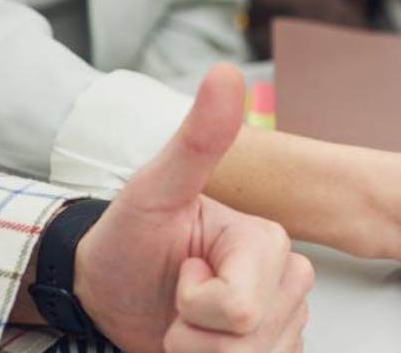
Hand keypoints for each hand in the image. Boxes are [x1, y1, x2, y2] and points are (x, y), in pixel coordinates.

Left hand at [76, 65, 313, 352]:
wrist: (112, 289)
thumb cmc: (130, 241)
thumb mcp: (154, 191)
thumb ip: (197, 139)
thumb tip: (226, 74)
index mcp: (268, 240)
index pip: (242, 308)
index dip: (195, 305)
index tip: (179, 271)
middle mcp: (288, 276)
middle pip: (253, 341)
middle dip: (199, 336)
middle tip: (179, 301)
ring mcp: (286, 315)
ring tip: (188, 322)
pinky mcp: (277, 345)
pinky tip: (209, 339)